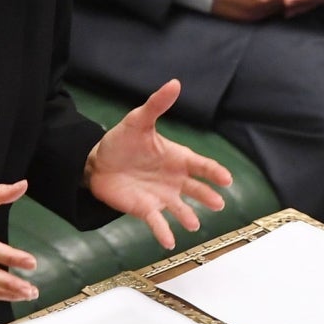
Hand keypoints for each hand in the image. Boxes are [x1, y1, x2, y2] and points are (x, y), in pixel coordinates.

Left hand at [83, 80, 234, 249]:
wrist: (96, 163)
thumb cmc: (122, 141)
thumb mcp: (138, 120)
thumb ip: (157, 105)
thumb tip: (174, 83)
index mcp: (177, 157)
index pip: (201, 165)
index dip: (214, 172)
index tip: (227, 179)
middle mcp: (173, 179)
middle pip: (196, 188)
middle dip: (208, 196)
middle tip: (219, 203)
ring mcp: (161, 195)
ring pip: (180, 208)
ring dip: (187, 216)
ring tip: (193, 224)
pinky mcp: (145, 209)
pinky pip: (158, 222)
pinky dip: (164, 232)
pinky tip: (170, 241)